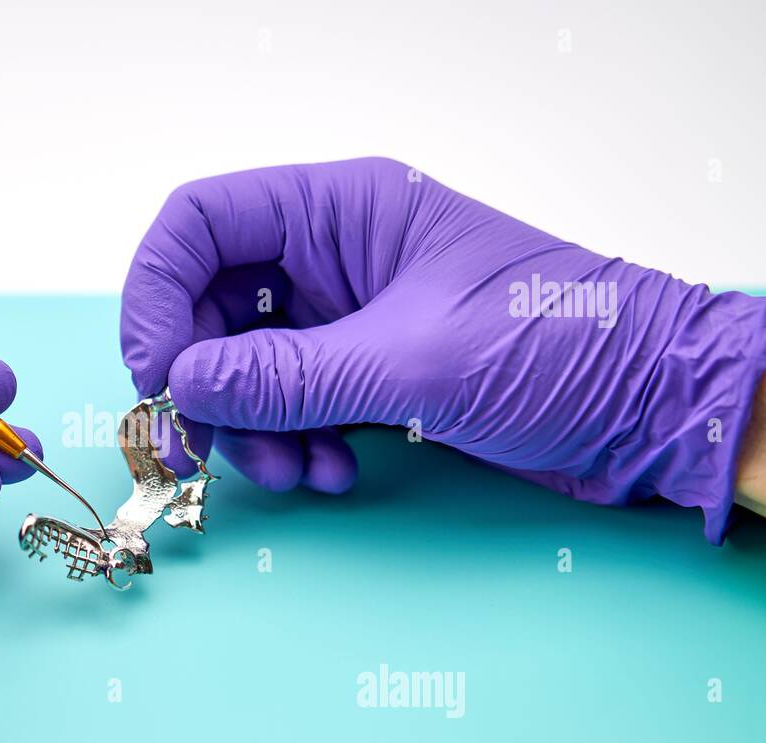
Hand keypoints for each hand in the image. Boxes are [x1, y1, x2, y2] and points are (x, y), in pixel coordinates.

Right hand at [121, 159, 765, 539]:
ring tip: (298, 472)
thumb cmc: (557, 349)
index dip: (157, 292)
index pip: (203, 222)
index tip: (154, 371)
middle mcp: (332, 255)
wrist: (647, 409)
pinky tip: (333, 472)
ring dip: (252, 428)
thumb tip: (181, 382)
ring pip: (244, 367)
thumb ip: (285, 376)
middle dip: (202, 381)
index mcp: (342, 211)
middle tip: (197, 450)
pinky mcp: (363, 371)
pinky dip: (292, 443)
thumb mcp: (411, 362)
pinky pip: (288, 405)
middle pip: (211, 306)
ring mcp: (346, 316)